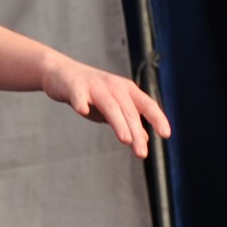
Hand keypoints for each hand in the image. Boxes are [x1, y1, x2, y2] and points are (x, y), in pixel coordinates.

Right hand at [42, 57, 171, 157]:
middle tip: (141, 153)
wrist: (60, 73)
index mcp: (127, 90)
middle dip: (136, 132)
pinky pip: (78, 96)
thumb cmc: (90, 93)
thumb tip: (145, 138)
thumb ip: (127, 120)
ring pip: (110, 106)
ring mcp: (94, 86)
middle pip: (129, 111)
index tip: (166, 135)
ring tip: (126, 140)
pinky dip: (81, 102)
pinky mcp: (74, 87)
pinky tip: (83, 110)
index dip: (157, 118)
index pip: (147, 105)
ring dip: (119, 123)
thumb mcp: (112, 107)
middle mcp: (114, 86)